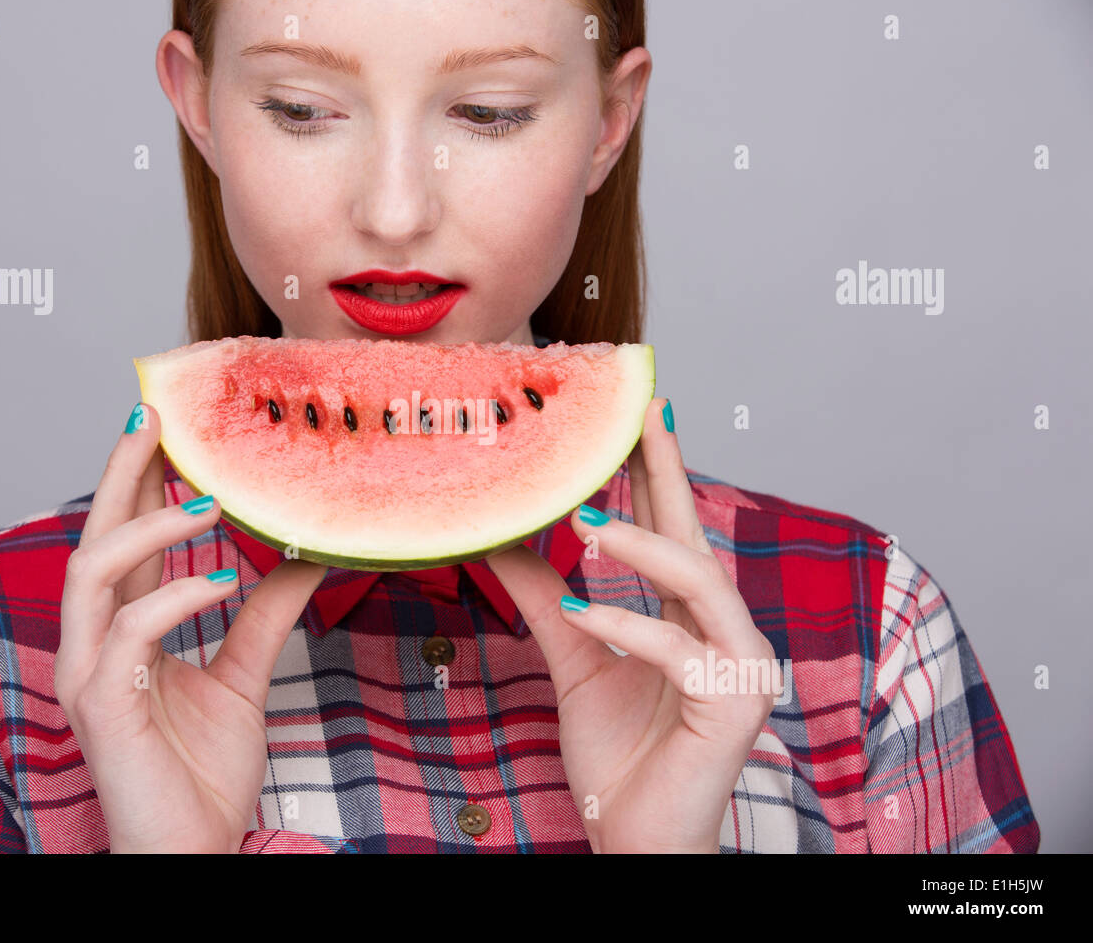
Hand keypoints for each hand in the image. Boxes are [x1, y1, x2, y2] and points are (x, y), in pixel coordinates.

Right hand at [55, 402, 327, 852]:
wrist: (194, 851)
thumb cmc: (201, 772)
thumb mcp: (243, 676)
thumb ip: (263, 616)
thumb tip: (306, 557)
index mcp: (125, 631)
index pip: (124, 539)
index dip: (139, 481)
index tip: (168, 425)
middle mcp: (96, 643)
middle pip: (94, 536)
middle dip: (121, 471)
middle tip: (156, 415)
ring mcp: (91, 673)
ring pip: (94, 572)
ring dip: (149, 525)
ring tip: (208, 497)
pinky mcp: (102, 707)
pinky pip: (132, 632)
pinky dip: (178, 597)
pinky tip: (224, 579)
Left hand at [484, 397, 776, 852]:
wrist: (633, 838)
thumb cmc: (619, 757)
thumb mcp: (575, 661)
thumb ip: (547, 601)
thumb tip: (503, 539)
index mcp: (695, 618)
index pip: (673, 530)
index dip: (654, 472)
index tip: (634, 413)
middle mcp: (728, 631)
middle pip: (696, 534)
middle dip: (668, 468)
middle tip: (642, 408)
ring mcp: (742, 666)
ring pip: (697, 581)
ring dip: (640, 545)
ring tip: (584, 519)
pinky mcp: (735, 703)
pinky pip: (676, 649)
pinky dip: (624, 627)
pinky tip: (580, 611)